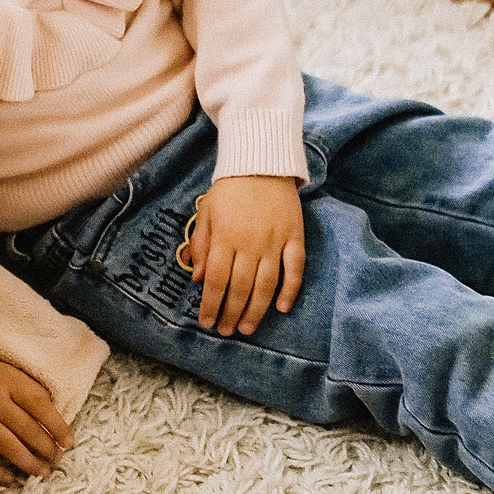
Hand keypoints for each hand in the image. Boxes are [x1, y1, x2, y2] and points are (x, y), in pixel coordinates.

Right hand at [0, 356, 73, 483]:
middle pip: (28, 429)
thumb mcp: (13, 374)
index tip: (68, 443)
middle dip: (47, 449)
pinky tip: (13, 477)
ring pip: (10, 447)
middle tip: (56, 459)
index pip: (41, 406)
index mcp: (10, 381)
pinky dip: (0, 472)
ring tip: (43, 472)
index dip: (58, 427)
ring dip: (30, 464)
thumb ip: (32, 393)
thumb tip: (57, 424)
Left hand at [184, 175, 305, 335]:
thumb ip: (201, 245)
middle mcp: (250, 243)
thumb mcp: (207, 212)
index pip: (216, 280)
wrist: (262, 162)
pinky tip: (283, 307)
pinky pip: (295, 268)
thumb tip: (198, 278)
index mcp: (226, 236)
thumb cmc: (230, 189)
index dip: (211, 304)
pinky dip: (291, 290)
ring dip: (256, 310)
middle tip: (226, 331)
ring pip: (266, 284)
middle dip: (231, 313)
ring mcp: (275, 241)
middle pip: (240, 287)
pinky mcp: (294, 237)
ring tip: (247, 328)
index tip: (206, 322)